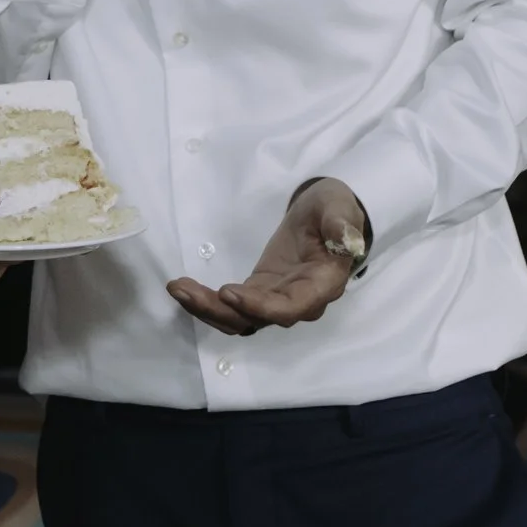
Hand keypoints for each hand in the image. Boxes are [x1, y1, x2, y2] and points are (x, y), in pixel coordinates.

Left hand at [167, 179, 369, 336]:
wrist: (327, 215)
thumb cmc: (335, 209)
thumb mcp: (338, 207)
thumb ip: (341, 224)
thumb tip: (349, 240)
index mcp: (322, 284)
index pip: (291, 307)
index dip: (261, 307)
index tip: (229, 292)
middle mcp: (300, 301)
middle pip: (259, 318)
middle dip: (220, 310)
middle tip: (185, 292)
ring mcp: (277, 300)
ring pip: (241, 318)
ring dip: (207, 309)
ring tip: (177, 289)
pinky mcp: (260, 292)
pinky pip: (233, 306)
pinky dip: (207, 301)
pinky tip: (183, 288)